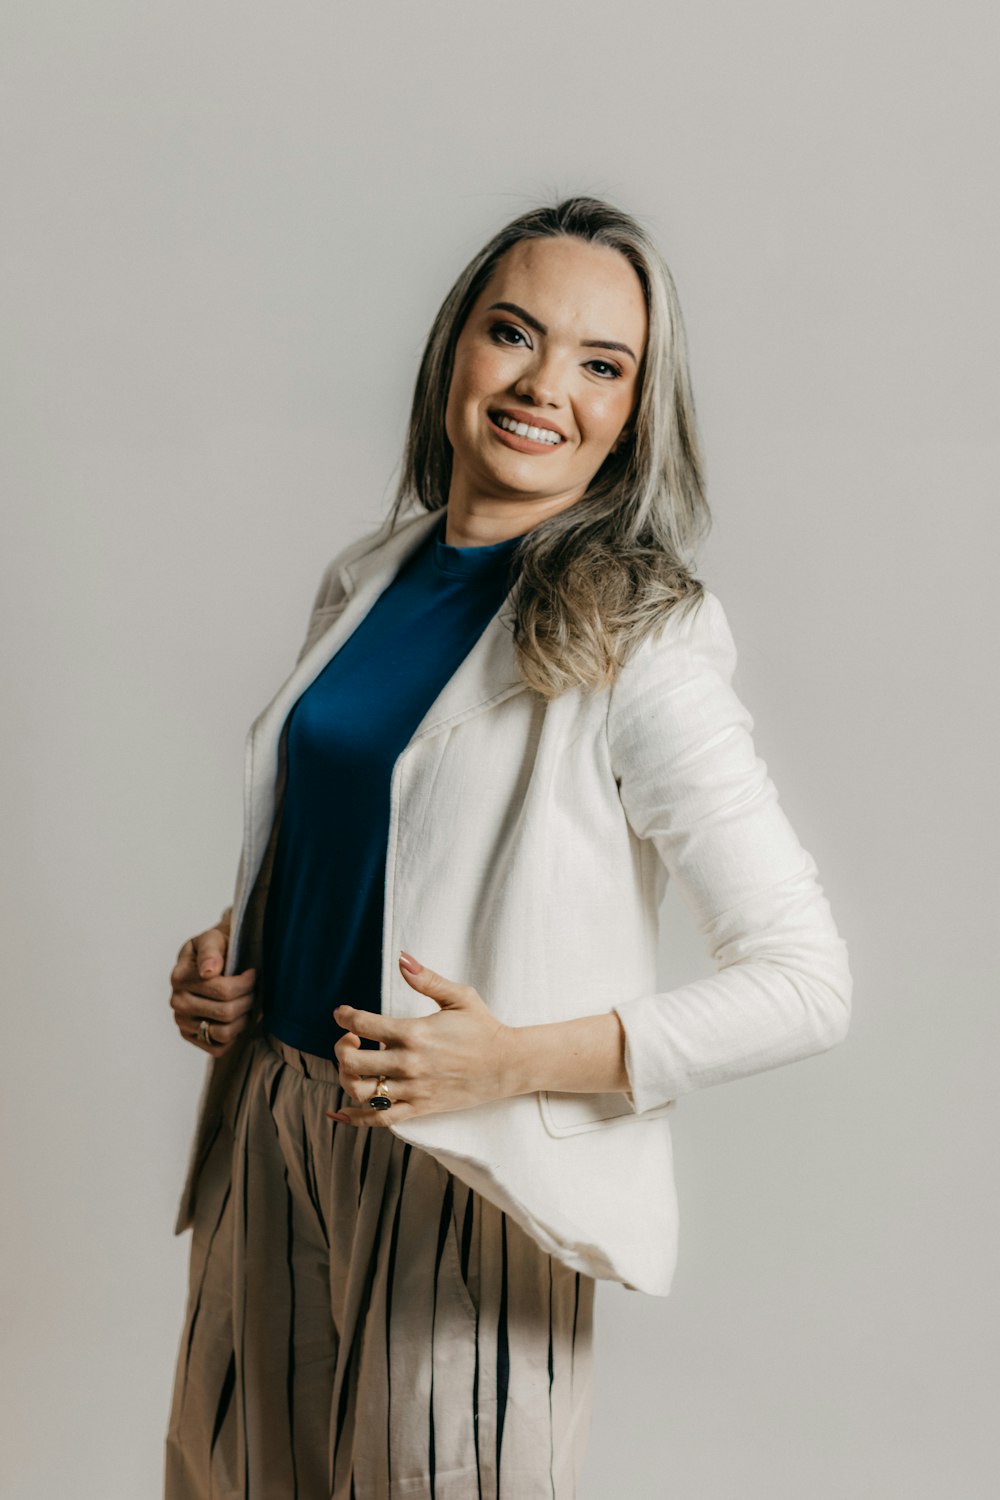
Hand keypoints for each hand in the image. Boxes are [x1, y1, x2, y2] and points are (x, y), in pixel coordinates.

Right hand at [169, 912, 255, 1057]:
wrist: (210, 961)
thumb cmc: (215, 948)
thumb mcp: (212, 938)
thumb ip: (210, 951)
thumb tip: (208, 971)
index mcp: (180, 977)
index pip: (224, 990)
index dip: (246, 983)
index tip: (253, 973)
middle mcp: (177, 1002)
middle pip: (227, 1012)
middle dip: (248, 1000)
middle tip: (254, 989)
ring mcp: (182, 1022)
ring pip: (224, 1032)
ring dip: (243, 1019)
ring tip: (246, 1004)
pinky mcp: (190, 1037)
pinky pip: (218, 1048)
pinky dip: (233, 1036)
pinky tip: (236, 1018)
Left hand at [327, 951, 511, 1126]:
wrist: (507, 1064)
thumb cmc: (483, 1028)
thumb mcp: (459, 997)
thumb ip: (427, 978)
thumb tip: (402, 958)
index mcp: (414, 1032)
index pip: (363, 1024)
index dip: (345, 1016)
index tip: (342, 1013)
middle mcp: (409, 1063)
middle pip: (352, 1061)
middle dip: (342, 1047)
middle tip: (350, 1039)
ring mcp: (413, 1089)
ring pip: (361, 1091)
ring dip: (346, 1077)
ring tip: (355, 1066)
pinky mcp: (419, 1108)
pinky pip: (379, 1119)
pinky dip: (355, 1118)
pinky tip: (341, 1110)